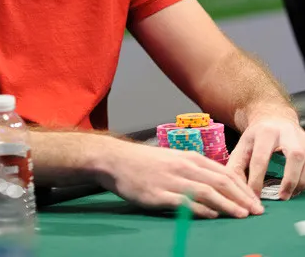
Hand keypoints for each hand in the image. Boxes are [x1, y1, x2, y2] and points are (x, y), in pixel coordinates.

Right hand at [95, 139, 263, 218]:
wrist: (116, 160)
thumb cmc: (145, 162)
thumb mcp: (173, 159)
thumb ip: (194, 170)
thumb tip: (217, 184)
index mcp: (188, 157)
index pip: (223, 172)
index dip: (242, 186)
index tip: (254, 199)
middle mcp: (183, 167)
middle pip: (219, 182)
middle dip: (241, 197)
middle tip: (256, 210)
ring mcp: (172, 181)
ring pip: (206, 192)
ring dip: (228, 204)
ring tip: (242, 215)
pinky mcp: (159, 195)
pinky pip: (184, 203)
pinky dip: (201, 209)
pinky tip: (212, 215)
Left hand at [227, 116, 304, 199]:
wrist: (274, 117)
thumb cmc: (257, 135)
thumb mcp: (244, 144)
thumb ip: (237, 164)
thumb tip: (237, 188)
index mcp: (265, 132)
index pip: (261, 158)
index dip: (257, 180)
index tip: (254, 197)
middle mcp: (287, 133)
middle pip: (295, 156)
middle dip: (290, 180)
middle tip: (282, 197)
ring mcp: (302, 138)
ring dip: (300, 182)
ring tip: (288, 194)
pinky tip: (296, 187)